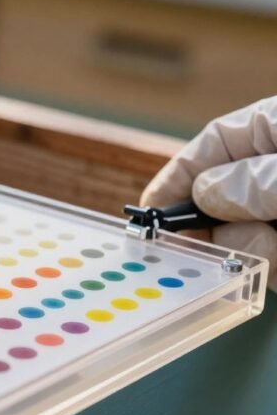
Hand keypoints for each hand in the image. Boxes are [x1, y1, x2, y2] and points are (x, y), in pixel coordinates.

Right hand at [141, 97, 276, 288]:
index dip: (178, 176)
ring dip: (255, 254)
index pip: (214, 144)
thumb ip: (254, 181)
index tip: (150, 209)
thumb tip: (204, 195)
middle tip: (212, 251)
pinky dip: (275, 270)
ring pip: (249, 239)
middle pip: (224, 199)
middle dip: (218, 229)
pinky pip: (271, 265)